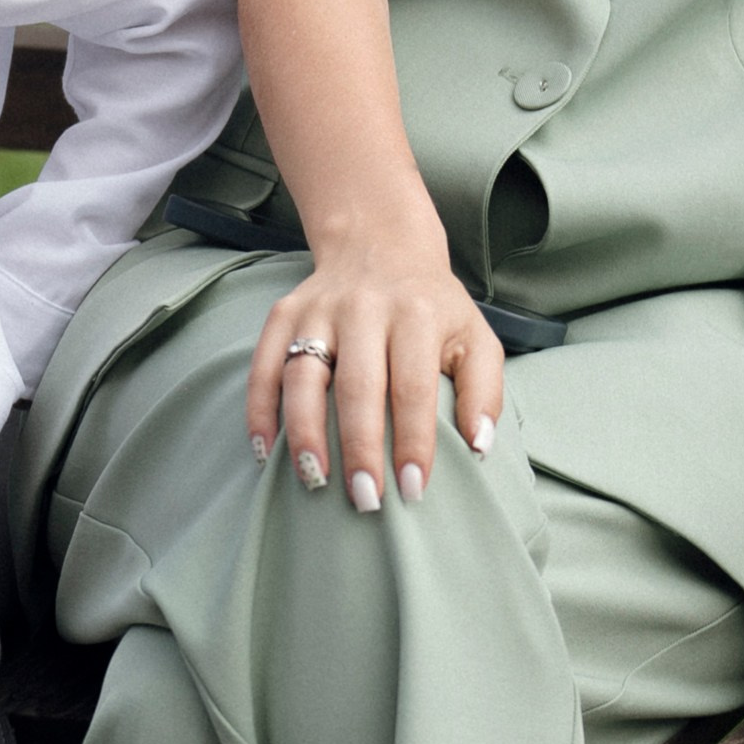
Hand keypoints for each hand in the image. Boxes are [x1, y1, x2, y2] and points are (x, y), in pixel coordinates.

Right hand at [246, 205, 505, 508]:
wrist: (379, 244)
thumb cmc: (433, 308)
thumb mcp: (476, 336)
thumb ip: (485, 391)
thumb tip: (478, 446)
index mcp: (416, 314)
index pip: (413, 387)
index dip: (412, 441)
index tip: (412, 488)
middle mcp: (364, 308)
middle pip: (357, 386)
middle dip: (359, 448)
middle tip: (366, 500)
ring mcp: (318, 310)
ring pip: (302, 376)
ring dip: (305, 433)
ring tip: (315, 479)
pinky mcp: (283, 314)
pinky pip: (263, 366)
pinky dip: (259, 410)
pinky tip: (265, 450)